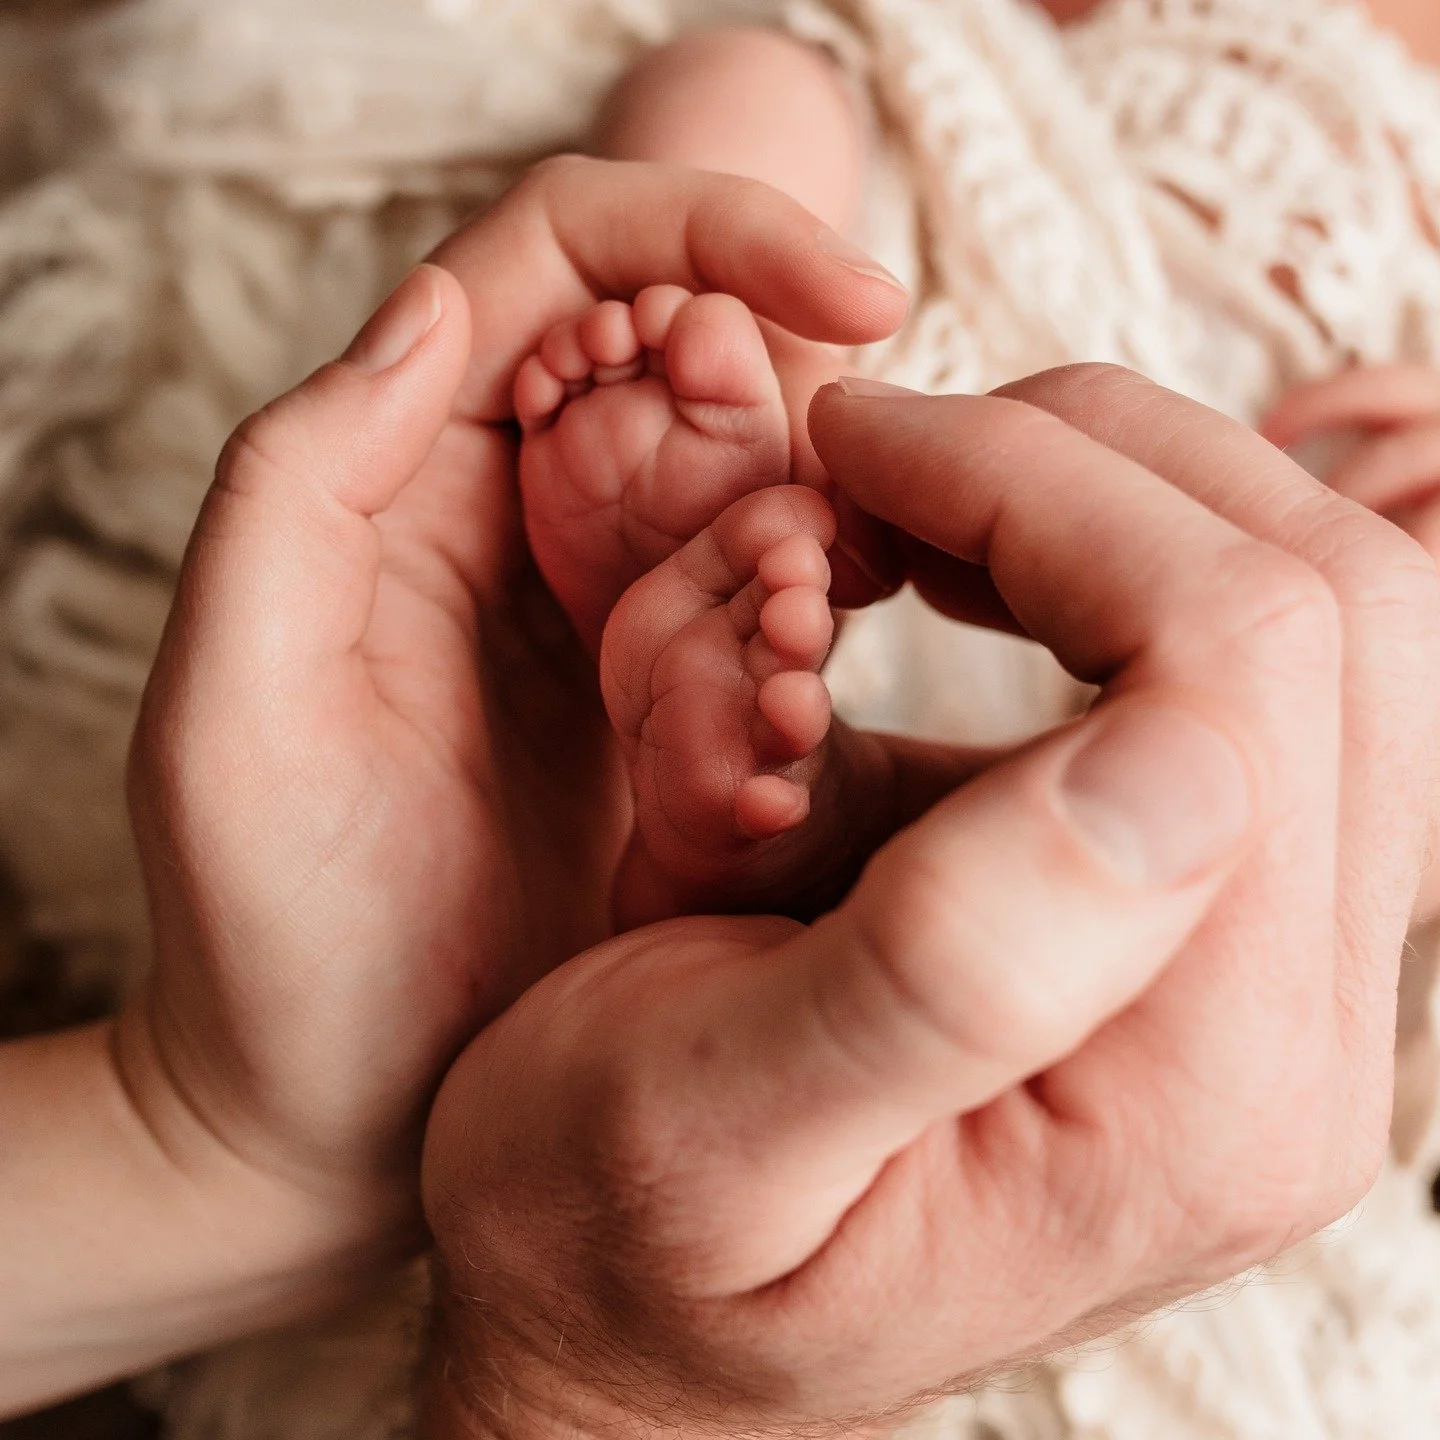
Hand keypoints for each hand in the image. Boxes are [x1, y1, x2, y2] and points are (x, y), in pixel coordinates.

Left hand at [116, 160, 908, 1285]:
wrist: (332, 1110)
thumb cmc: (266, 923)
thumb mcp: (233, 701)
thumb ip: (300, 480)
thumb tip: (445, 304)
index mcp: (408, 467)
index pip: (566, 262)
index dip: (714, 232)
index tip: (856, 297)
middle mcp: (523, 514)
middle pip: (693, 360)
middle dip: (778, 414)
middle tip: (786, 564)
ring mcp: (613, 608)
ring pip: (760, 491)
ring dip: (814, 546)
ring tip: (786, 673)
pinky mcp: (678, 705)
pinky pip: (779, 622)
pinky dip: (817, 643)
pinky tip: (798, 728)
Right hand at [419, 366, 1439, 1437]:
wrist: (623, 1334)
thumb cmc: (610, 1238)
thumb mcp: (712, 1121)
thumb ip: (952, 971)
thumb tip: (1178, 762)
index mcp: (1189, 1097)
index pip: (1240, 664)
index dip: (1047, 490)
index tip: (855, 444)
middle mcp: (1282, 1037)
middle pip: (1334, 611)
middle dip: (1100, 461)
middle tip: (889, 449)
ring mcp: (1261, 979)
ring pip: (1321, 625)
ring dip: (1117, 504)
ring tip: (918, 506)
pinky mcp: (1198, 932)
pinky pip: (1239, 681)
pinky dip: (1107, 574)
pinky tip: (963, 583)